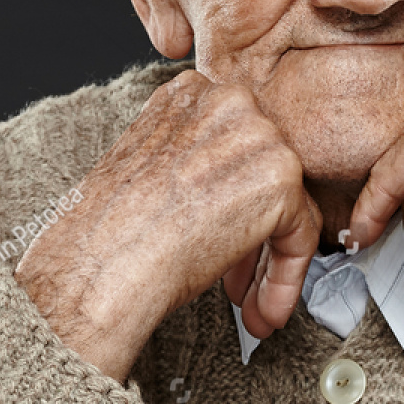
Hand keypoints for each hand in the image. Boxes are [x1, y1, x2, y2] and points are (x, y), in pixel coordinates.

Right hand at [15, 71, 320, 380]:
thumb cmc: (109, 233)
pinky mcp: (280, 177)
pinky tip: (263, 309)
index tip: (218, 240)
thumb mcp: (150, 168)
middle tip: (236, 281)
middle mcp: (227, 101)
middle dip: (254, 234)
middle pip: (267, 172)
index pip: (237, 146)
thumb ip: (194, 160)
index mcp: (191, 94)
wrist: (102, 264)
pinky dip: (286, 278)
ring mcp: (257, 134)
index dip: (231, 201)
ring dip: (270, 264)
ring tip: (250, 305)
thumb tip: (228, 189)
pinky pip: (301, 233)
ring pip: (289, 206)